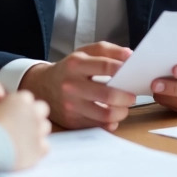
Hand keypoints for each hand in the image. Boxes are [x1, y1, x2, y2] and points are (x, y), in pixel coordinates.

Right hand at [0, 89, 50, 169]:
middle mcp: (34, 112)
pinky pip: (45, 146)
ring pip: (45, 127)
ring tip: (20, 138)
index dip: (18, 106)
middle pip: (41, 109)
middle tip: (18, 125)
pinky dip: (37, 149)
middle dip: (33, 115)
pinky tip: (24, 151)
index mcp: (22, 99)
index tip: (9, 114)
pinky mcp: (39, 149)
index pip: (26, 99)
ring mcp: (38, 131)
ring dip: (36, 131)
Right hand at [20, 42, 135, 130]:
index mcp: (76, 65)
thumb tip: (129, 55)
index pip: (105, 66)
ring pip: (105, 114)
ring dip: (121, 112)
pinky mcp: (71, 121)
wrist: (42, 86)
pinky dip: (110, 123)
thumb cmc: (69, 69)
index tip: (134, 72)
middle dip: (126, 96)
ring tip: (124, 107)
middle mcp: (71, 85)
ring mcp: (71, 105)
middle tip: (132, 96)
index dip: (123, 69)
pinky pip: (98, 126)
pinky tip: (112, 116)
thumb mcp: (84, 53)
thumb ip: (107, 51)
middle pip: (107, 94)